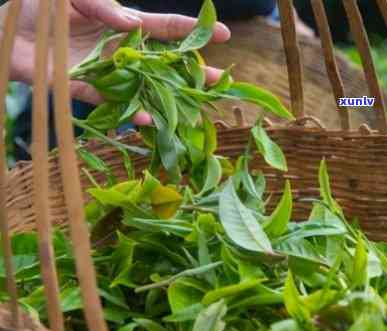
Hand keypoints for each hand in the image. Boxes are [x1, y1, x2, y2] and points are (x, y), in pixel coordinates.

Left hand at [1, 0, 230, 124]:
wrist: (5, 29)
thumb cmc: (40, 5)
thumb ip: (103, 5)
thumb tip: (133, 23)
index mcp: (121, 23)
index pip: (163, 27)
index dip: (191, 29)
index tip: (222, 33)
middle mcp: (118, 50)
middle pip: (161, 62)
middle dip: (190, 71)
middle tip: (218, 80)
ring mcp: (104, 71)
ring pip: (143, 87)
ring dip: (167, 98)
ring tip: (192, 110)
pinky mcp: (82, 88)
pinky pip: (111, 102)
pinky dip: (129, 111)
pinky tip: (148, 119)